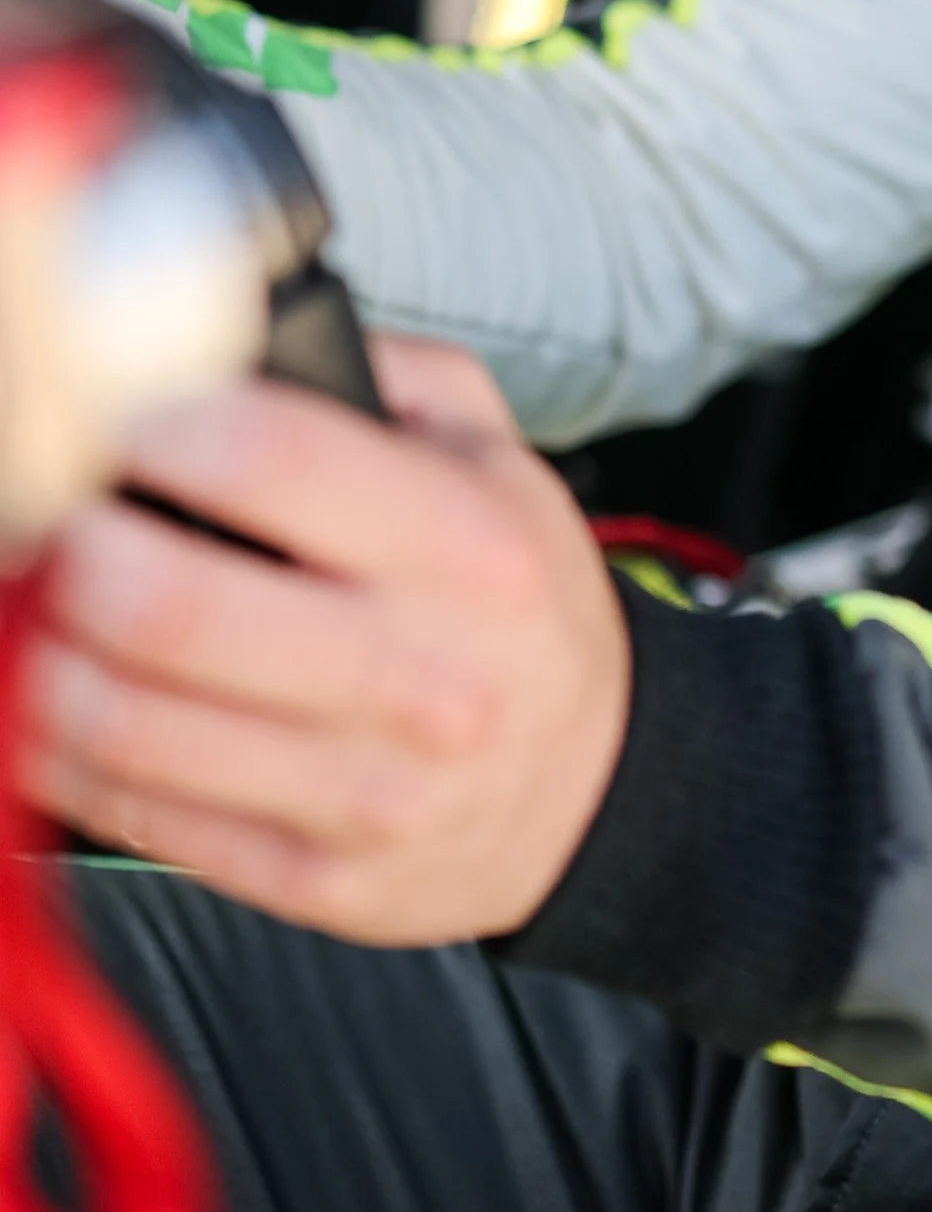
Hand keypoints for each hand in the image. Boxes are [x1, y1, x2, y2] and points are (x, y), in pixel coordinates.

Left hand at [19, 336, 629, 945]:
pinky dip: (61, 754)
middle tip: (48, 516)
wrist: (597, 786)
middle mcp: (423, 672)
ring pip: (131, 724)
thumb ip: (393, 376)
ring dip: (42, 654)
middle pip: (172, 606)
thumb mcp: (503, 462)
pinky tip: (60, 703)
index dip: (154, 424)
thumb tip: (250, 334)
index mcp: (466, 548)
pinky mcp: (317, 877)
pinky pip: (140, 813)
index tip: (105, 412)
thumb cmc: (520, 610)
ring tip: (40, 607)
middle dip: (70, 548)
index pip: (271, 461)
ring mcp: (368, 789)